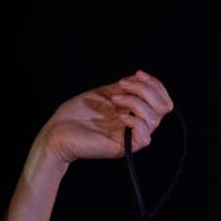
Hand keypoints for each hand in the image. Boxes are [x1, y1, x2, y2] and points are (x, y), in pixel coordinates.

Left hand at [39, 70, 174, 164]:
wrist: (56, 131)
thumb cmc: (76, 114)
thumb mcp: (104, 93)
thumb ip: (126, 88)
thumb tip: (142, 78)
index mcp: (134, 111)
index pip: (162, 99)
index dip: (155, 84)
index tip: (137, 73)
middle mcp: (136, 124)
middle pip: (164, 107)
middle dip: (146, 89)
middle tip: (121, 85)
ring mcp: (130, 136)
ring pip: (155, 119)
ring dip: (135, 102)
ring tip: (113, 99)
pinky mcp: (122, 147)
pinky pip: (144, 138)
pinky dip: (135, 122)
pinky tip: (119, 115)